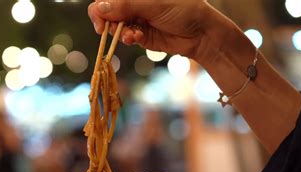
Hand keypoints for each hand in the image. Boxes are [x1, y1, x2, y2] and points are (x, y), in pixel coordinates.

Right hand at [88, 0, 214, 59]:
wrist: (200, 33)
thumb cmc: (183, 10)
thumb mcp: (154, 4)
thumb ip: (126, 5)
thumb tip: (100, 8)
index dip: (100, 8)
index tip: (101, 20)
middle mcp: (133, 3)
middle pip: (106, 11)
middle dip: (107, 21)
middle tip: (109, 30)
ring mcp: (135, 19)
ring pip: (113, 26)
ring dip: (119, 32)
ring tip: (132, 36)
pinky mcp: (139, 35)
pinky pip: (124, 37)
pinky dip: (127, 38)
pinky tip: (136, 38)